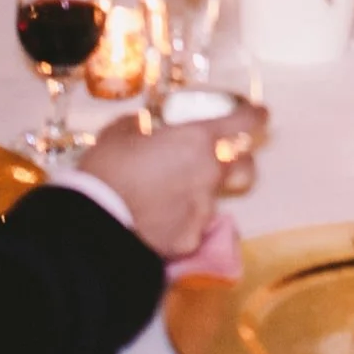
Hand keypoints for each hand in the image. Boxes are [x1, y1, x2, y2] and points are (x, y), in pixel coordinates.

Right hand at [75, 101, 268, 259]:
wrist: (94, 224)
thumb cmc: (106, 171)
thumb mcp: (120, 133)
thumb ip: (142, 125)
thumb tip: (143, 124)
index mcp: (198, 139)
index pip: (246, 122)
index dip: (256, 116)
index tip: (259, 114)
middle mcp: (210, 173)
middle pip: (246, 166)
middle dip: (239, 162)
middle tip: (217, 161)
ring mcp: (203, 210)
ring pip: (214, 199)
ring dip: (199, 196)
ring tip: (168, 198)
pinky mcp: (190, 239)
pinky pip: (191, 228)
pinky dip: (178, 224)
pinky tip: (154, 223)